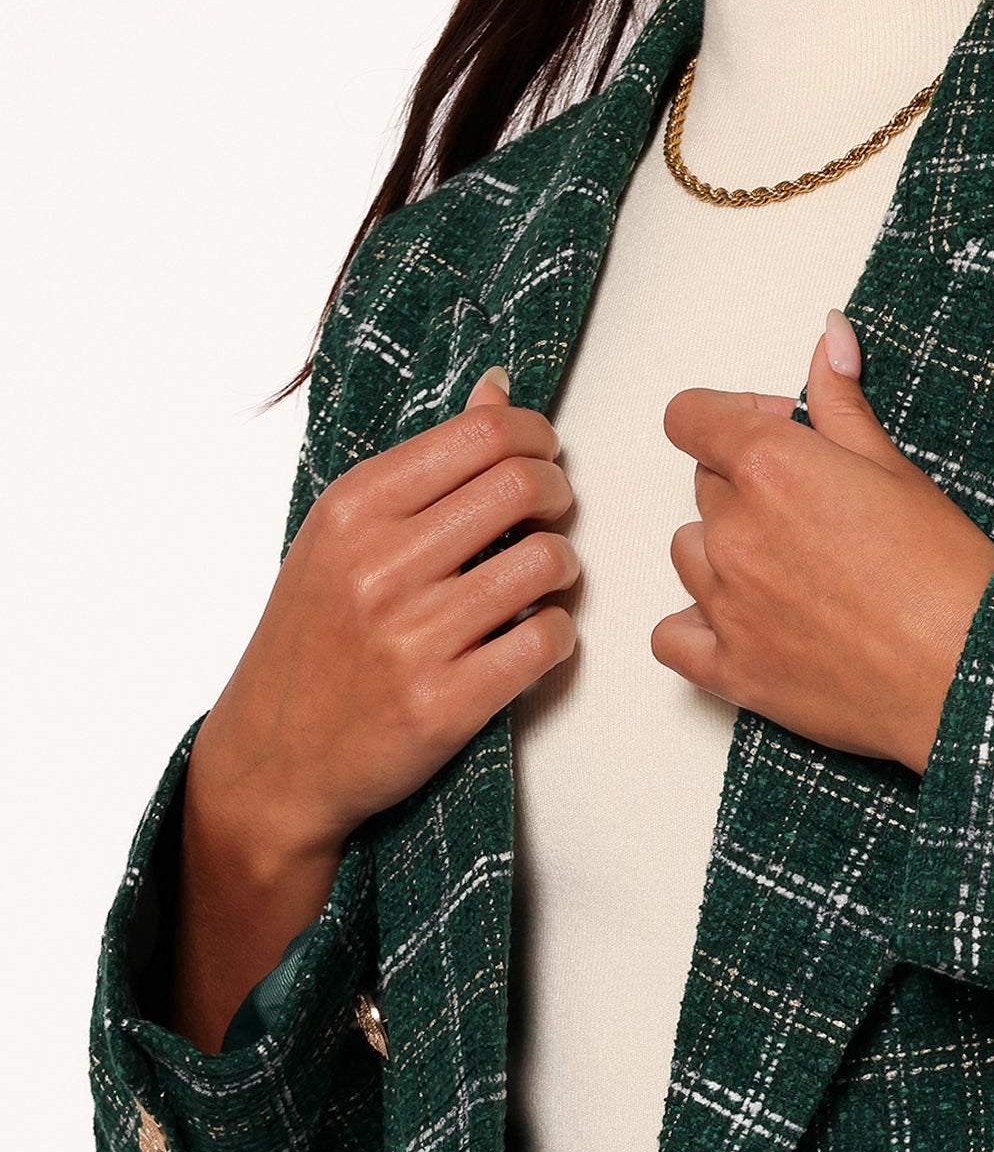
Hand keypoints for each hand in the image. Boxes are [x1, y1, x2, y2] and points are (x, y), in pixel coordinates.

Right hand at [171, 371, 578, 1047]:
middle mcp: (381, 566)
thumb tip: (499, 391)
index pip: (482, 436)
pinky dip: (558, 635)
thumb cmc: (311, 643)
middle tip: (553, 515)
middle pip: (523, 488)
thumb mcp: (340, 538)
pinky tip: (533, 637)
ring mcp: (414, 637)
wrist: (273, 760)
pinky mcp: (447, 704)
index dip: (536, 440)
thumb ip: (423, 468)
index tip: (543, 458)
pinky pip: (547, 642)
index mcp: (353, 510)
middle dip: (558, 495)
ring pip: (548, 562)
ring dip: (563, 569)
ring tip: (540, 582)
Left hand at [653, 311, 993, 774]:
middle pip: (704, 487)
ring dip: (721, 554)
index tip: (768, 433)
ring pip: (687, 554)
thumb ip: (844, 402)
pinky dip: (694, 629)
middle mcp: (734, 532)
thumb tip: (830, 336)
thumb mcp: (898, 469)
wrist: (967, 675)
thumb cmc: (946, 577)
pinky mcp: (732, 670)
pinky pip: (671, 638)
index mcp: (770, 467)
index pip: (690, 418)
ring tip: (787, 572)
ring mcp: (726, 604)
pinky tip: (736, 624)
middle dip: (746, 489)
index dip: (728, 418)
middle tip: (815, 514)